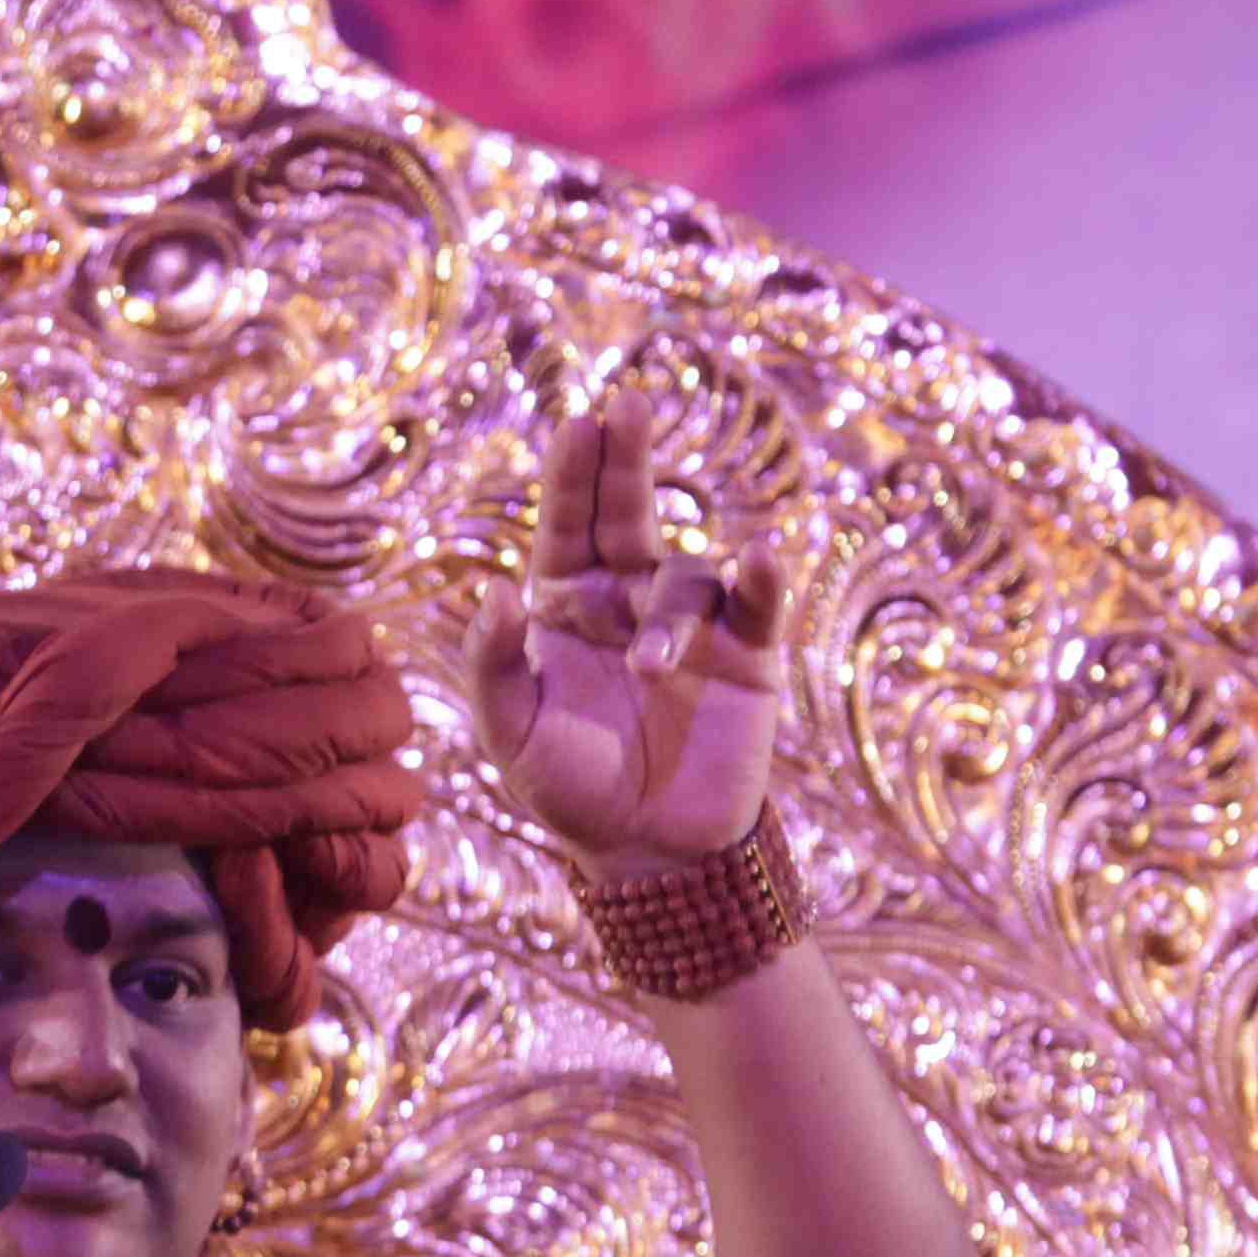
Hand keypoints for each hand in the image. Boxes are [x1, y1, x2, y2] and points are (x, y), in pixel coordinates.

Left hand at [455, 385, 789, 866]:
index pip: (568, 524)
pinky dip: (764, 577)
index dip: (573, 473)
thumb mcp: (511, 734)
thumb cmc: (569, 788)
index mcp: (567, 604)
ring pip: (687, 578)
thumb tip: (495, 589)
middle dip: (626, 459)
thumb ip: (493, 665)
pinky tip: (763, 555)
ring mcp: (692, 622)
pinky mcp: (748, 654)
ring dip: (670, 616)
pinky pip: (759, 602)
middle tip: (627, 405)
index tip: (577, 422)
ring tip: (652, 671)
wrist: (646, 851)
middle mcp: (629, 599)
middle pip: (630, 511)